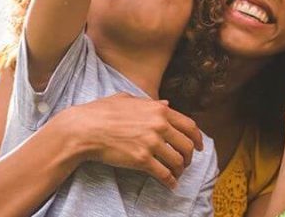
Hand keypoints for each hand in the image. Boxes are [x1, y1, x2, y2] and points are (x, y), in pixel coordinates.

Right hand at [49, 93, 202, 188]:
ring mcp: (151, 143)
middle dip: (189, 157)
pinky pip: (164, 174)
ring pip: (178, 161)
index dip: (198, 138)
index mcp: (159, 110)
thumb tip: (166, 103)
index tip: (200, 145)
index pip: (189, 125)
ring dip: (180, 170)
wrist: (84, 129)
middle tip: (186, 162)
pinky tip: (170, 184)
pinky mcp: (142, 160)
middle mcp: (159, 125)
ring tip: (176, 173)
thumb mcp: (128, 99)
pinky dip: (170, 181)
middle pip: (187, 145)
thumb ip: (150, 102)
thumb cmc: (102, 112)